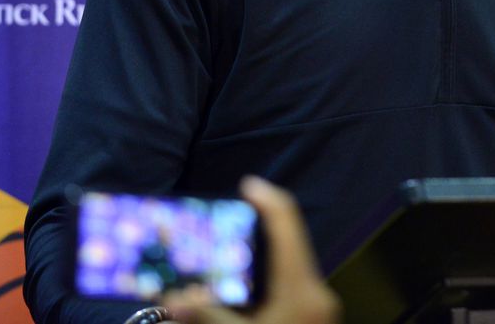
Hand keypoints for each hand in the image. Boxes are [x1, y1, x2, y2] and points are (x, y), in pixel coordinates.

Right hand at [163, 177, 339, 323]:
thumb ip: (208, 316)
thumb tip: (175, 297)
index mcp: (302, 290)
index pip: (288, 226)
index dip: (268, 199)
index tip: (248, 185)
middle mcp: (317, 293)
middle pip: (288, 245)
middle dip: (257, 231)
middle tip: (225, 222)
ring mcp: (319, 308)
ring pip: (289, 268)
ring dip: (259, 259)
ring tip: (225, 255)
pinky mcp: (313, 320)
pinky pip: (290, 287)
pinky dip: (266, 282)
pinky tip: (239, 291)